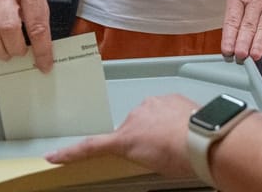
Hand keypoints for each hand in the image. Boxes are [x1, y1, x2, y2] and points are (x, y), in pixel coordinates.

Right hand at [45, 94, 197, 178]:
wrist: (206, 138)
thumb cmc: (181, 157)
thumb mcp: (154, 165)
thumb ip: (141, 155)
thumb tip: (146, 153)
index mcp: (126, 138)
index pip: (91, 147)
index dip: (70, 153)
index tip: (54, 156)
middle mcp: (134, 117)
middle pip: (129, 130)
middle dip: (141, 139)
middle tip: (161, 152)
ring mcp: (152, 105)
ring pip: (148, 117)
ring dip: (158, 126)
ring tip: (177, 140)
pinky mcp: (168, 96)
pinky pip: (164, 108)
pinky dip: (171, 117)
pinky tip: (184, 128)